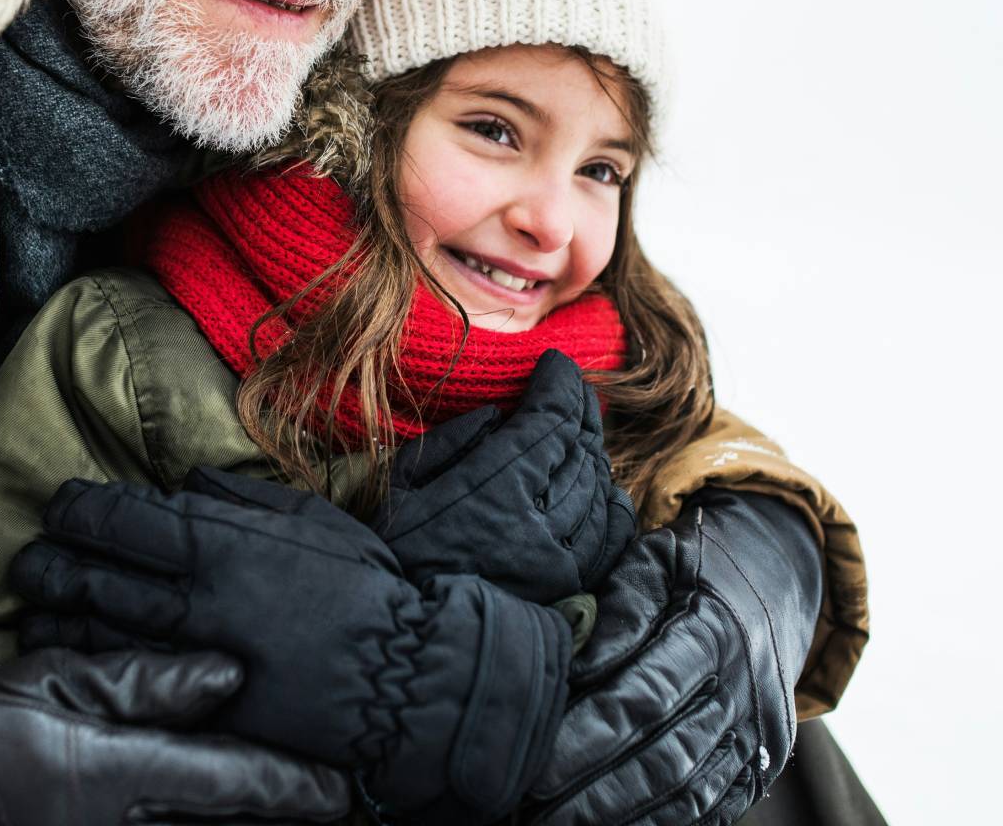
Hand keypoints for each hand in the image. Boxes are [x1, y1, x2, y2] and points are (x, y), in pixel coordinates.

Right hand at [0, 649, 349, 824]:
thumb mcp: (60, 684)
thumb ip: (149, 683)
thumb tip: (230, 675)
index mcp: (123, 772)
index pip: (230, 780)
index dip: (292, 786)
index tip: (343, 790)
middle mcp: (121, 824)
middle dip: (284, 818)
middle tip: (339, 807)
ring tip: (297, 814)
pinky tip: (214, 821)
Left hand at [11, 469, 571, 823]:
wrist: (401, 675)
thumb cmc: (366, 586)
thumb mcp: (312, 519)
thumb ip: (244, 497)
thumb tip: (190, 479)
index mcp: (224, 544)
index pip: (128, 520)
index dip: (84, 510)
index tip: (62, 504)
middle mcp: (198, 597)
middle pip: (101, 575)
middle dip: (55, 561)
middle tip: (28, 555)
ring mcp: (193, 655)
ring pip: (101, 630)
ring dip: (59, 612)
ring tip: (33, 603)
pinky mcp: (200, 705)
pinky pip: (127, 679)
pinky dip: (89, 662)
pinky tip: (67, 654)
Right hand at [374, 349, 636, 602]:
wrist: (402, 641)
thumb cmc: (390, 555)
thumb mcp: (401, 486)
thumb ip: (452, 443)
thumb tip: (498, 416)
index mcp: (493, 489)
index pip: (550, 421)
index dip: (560, 384)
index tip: (556, 362)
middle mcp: (536, 524)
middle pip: (580, 448)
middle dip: (578, 409)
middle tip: (571, 387)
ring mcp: (558, 560)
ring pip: (598, 487)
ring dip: (592, 450)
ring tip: (579, 429)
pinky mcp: (566, 590)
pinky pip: (610, 536)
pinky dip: (612, 504)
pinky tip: (604, 486)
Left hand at [518, 491, 823, 825]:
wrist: (782, 572)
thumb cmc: (698, 562)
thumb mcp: (658, 558)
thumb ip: (620, 610)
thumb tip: (577, 669)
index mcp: (716, 630)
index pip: (644, 697)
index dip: (589, 738)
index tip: (537, 769)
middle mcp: (747, 688)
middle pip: (665, 757)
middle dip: (596, 794)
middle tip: (533, 812)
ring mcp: (763, 730)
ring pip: (691, 792)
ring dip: (626, 818)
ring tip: (561, 824)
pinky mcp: (767, 758)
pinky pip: (717, 806)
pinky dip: (668, 823)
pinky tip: (617, 825)